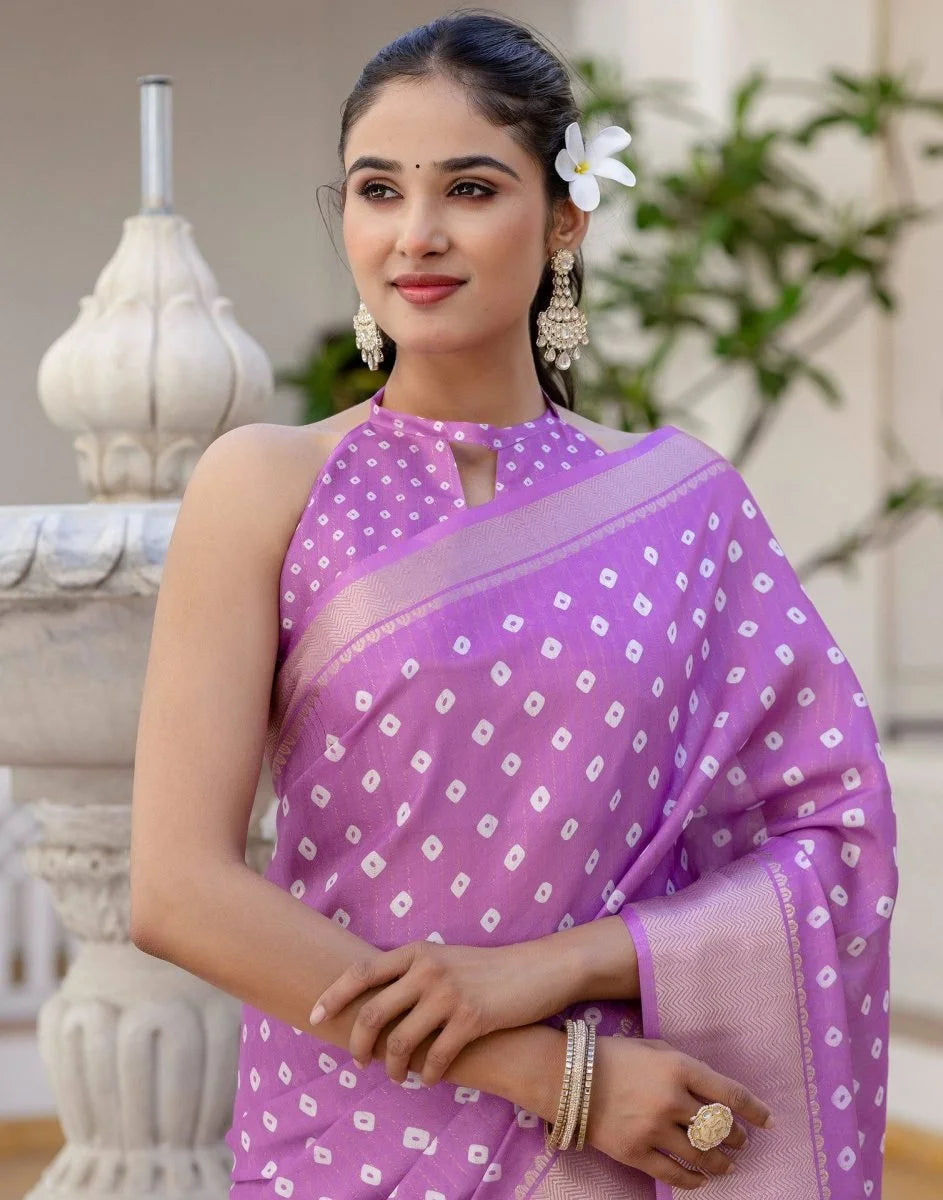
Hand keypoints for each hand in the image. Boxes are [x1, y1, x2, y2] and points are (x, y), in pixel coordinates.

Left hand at [308, 939, 572, 1085]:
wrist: (537, 970)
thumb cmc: (488, 969)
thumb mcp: (446, 958)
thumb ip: (414, 972)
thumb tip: (377, 1001)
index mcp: (417, 952)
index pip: (362, 972)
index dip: (333, 995)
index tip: (313, 1015)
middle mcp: (428, 969)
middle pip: (373, 1012)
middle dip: (358, 1043)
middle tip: (358, 1061)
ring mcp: (449, 994)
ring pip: (400, 1041)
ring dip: (392, 1067)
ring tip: (396, 1076)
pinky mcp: (472, 1018)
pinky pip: (436, 1057)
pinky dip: (428, 1074)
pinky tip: (431, 1078)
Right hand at [576, 1036, 773, 1190]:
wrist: (567, 1076)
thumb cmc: (613, 1055)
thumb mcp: (653, 1047)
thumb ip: (684, 1065)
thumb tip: (711, 1088)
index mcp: (678, 1067)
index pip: (730, 1093)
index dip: (755, 1110)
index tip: (769, 1122)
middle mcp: (672, 1099)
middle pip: (719, 1127)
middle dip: (736, 1137)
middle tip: (740, 1141)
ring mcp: (654, 1128)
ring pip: (702, 1155)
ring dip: (722, 1163)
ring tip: (729, 1166)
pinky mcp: (637, 1153)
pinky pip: (675, 1174)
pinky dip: (694, 1181)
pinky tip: (702, 1181)